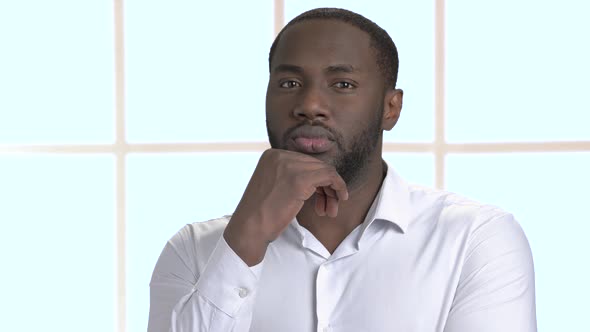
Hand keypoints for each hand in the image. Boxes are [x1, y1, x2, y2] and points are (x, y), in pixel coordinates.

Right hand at [223, 148, 347, 264]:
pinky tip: (340, 199)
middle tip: (329, 207)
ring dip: (332, 191)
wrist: (249, 228)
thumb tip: (318, 178)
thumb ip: (290, 176)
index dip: (317, 180)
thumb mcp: (273, 185)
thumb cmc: (261, 214)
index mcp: (272, 155)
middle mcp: (280, 155)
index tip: (322, 198)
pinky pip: (329, 176)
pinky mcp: (300, 179)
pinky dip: (339, 186)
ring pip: (324, 170)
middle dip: (326, 186)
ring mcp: (289, 166)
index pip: (305, 162)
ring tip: (330, 210)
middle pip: (315, 166)